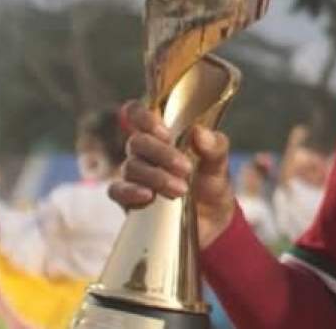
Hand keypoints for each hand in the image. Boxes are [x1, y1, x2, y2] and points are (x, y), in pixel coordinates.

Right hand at [109, 101, 237, 246]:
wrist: (211, 222)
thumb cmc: (211, 184)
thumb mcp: (219, 165)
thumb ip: (214, 146)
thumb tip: (199, 131)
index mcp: (163, 135)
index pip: (136, 113)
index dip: (142, 116)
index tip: (165, 133)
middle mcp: (144, 152)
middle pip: (137, 141)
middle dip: (161, 154)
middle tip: (186, 169)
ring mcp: (135, 175)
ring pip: (130, 166)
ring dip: (156, 176)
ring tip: (181, 190)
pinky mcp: (129, 200)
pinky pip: (116, 191)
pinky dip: (130, 191)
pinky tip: (148, 196)